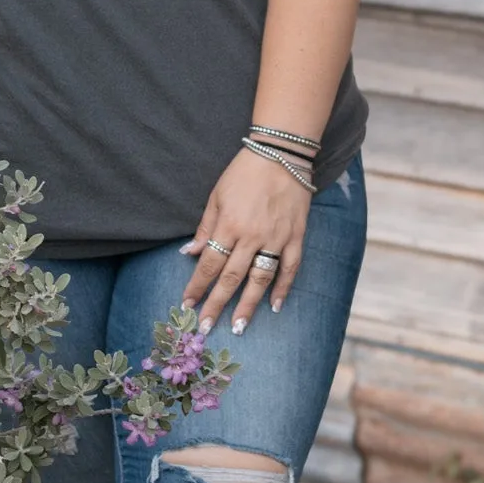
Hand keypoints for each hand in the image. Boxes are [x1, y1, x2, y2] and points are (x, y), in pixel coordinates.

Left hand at [181, 147, 310, 334]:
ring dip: (248, 305)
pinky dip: (284, 288)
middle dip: (216, 305)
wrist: (281, 154)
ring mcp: (276, 238)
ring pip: (260, 279)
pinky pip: (290, 267)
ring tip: (239, 326)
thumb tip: (190, 254)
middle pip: (231, 278)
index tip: (187, 304)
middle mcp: (251, 236)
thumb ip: (205, 228)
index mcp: (229, 225)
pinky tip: (275, 306)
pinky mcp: (296, 236)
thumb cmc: (243, 173)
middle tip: (205, 328)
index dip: (197, 286)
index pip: (209, 264)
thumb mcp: (216, 195)